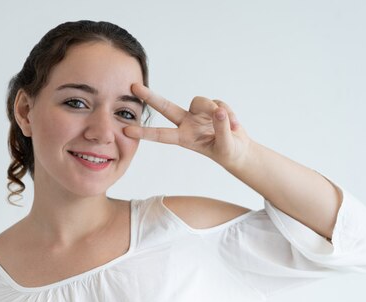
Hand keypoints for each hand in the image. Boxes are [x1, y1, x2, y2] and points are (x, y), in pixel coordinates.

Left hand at [124, 83, 252, 168]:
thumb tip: (218, 111)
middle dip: (150, 97)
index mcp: (184, 137)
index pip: (161, 134)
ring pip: (200, 101)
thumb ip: (222, 128)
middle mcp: (187, 123)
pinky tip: (235, 125)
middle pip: (165, 107)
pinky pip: (218, 103)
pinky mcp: (211, 106)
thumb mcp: (225, 145)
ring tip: (231, 125)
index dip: (144, 132)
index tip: (127, 131)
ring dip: (215, 109)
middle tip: (133, 87)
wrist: (239, 149)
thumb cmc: (228, 151)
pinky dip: (230, 114)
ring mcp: (198, 114)